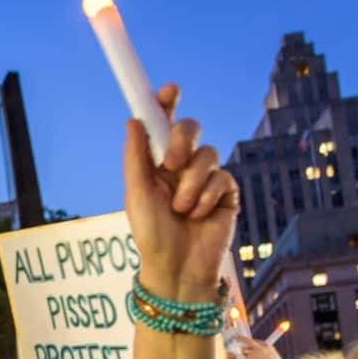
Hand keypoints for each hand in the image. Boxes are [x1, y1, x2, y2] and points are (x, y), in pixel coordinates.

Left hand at [124, 85, 237, 303]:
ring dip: (191, 182)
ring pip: (208, 154)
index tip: (168, 90)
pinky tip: (198, 216)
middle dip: (182, 139)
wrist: (177, 267)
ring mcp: (205, 179)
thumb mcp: (136, 194)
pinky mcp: (226, 194)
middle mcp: (182, 166)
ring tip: (180, 209)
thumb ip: (135, 157)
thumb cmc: (151, 234)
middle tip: (170, 162)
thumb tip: (132, 119)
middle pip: (190, 128)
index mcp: (156, 163)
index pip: (162, 124)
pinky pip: (222, 177)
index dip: (165, 103)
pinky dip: (206, 196)